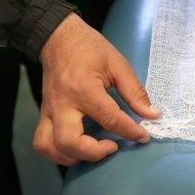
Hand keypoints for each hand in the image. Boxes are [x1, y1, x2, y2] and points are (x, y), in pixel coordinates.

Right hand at [34, 14, 160, 164]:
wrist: (59, 38)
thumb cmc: (91, 48)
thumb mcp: (118, 64)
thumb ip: (135, 91)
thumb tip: (152, 114)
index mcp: (85, 88)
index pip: (109, 118)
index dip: (130, 131)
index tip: (143, 137)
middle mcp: (63, 103)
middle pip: (70, 141)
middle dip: (94, 152)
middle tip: (113, 146)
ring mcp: (49, 110)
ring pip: (49, 146)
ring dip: (72, 156)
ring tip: (94, 151)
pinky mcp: (44, 113)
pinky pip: (42, 141)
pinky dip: (57, 152)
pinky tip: (77, 149)